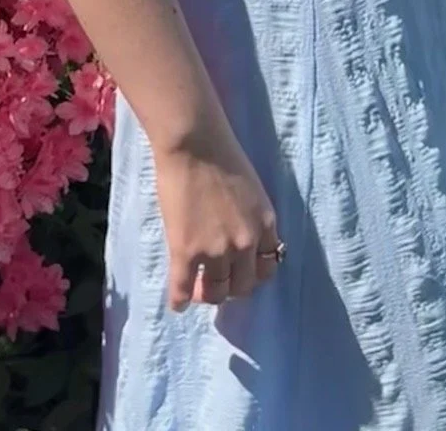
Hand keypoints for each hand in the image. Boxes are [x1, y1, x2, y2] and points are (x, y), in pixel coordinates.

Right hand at [151, 126, 282, 309]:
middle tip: (217, 282)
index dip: (253, 273)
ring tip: (196, 290)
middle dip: (230, 287)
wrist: (193, 142)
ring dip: (206, 294)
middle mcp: (245, 244)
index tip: (241, 272)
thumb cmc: (221, 152)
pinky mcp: (186, 252)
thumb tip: (239, 233)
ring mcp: (216, 251)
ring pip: (215, 292)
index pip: (268, 266)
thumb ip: (250, 216)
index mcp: (265, 225)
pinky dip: (180, 300)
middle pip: (242, 286)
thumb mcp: (252, 188)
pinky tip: (178, 304)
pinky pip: (182, 289)